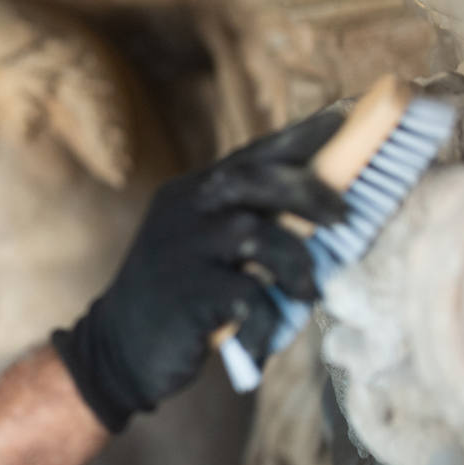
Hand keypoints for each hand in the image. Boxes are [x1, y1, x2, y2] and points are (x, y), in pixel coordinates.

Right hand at [52, 110, 346, 431]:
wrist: (118, 346)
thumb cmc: (177, 295)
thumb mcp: (198, 242)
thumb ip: (238, 218)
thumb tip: (322, 204)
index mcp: (190, 193)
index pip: (250, 155)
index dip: (298, 137)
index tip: (340, 119)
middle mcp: (185, 211)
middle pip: (257, 180)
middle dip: (311, 192)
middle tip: (344, 217)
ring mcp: (185, 249)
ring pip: (260, 237)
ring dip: (297, 267)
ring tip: (306, 294)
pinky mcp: (188, 293)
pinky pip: (251, 297)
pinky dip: (269, 323)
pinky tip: (263, 341)